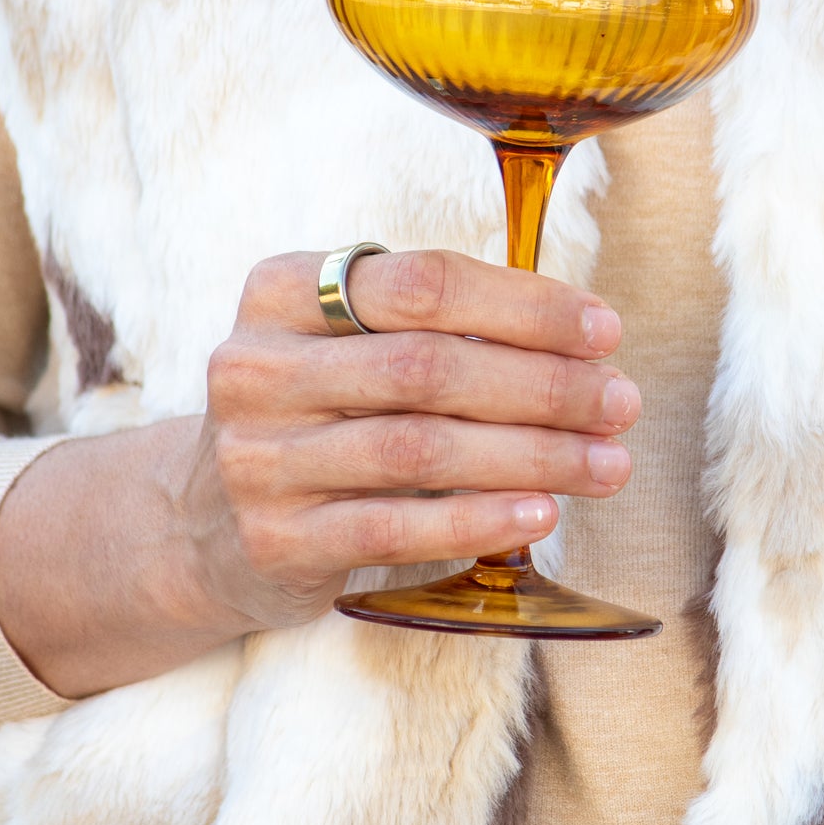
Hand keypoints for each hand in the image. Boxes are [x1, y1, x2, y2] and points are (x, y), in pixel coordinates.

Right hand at [178, 248, 638, 629]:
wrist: (203, 524)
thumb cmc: (315, 416)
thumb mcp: (344, 344)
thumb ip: (436, 325)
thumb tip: (584, 340)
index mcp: (282, 292)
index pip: (423, 284)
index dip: (525, 306)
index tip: (603, 330)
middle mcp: (258, 368)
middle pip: (429, 368)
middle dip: (544, 385)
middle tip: (620, 403)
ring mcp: (259, 459)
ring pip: (420, 449)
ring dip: (532, 456)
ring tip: (606, 464)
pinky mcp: (275, 540)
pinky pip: (396, 528)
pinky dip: (480, 521)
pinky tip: (542, 515)